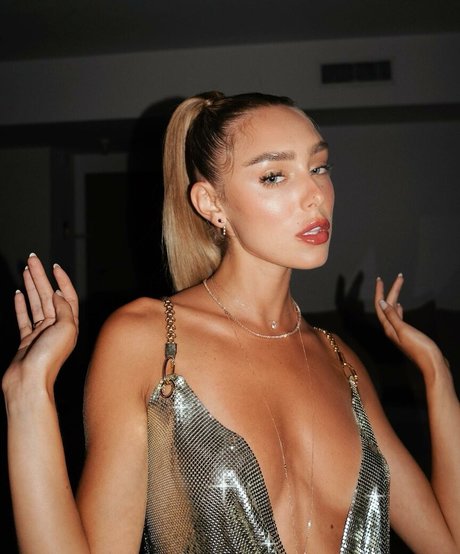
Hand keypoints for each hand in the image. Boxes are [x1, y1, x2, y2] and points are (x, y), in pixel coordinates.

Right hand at [3, 253, 78, 397]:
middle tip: (32, 259)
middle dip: (40, 276)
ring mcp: (41, 333)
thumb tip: (58, 294)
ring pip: (35, 303)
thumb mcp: (66, 329)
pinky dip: (21, 305)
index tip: (54, 266)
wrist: (28, 381)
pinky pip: (24, 318)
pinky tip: (18, 293)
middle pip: (48, 295)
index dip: (62, 280)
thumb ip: (64, 309)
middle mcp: (57, 327)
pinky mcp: (26, 340)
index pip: (67, 296)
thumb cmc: (49, 358)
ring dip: (30, 286)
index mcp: (69, 324)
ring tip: (25, 270)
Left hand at [374, 274, 446, 382]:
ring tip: (397, 287)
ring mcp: (399, 332)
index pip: (380, 306)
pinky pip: (399, 318)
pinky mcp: (408, 335)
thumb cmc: (419, 348)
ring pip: (393, 311)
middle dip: (392, 290)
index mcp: (389, 328)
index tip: (380, 279)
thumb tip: (381, 302)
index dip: (380, 291)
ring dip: (394, 298)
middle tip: (399, 277)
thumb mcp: (404, 330)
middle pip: (388, 306)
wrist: (432, 364)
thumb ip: (392, 316)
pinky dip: (398, 309)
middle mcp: (391, 329)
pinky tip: (399, 306)